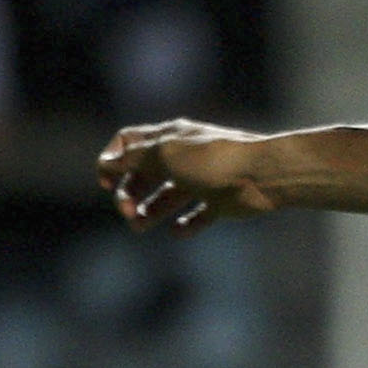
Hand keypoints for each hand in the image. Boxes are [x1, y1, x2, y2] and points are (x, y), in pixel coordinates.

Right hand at [98, 118, 280, 233]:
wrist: (261, 174)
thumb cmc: (212, 159)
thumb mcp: (164, 154)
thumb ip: (133, 159)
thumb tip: (106, 163)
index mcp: (168, 137)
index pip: (129, 143)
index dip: (112, 160)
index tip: (105, 183)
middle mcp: (183, 156)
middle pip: (145, 174)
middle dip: (130, 193)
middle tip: (127, 212)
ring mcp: (203, 179)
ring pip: (168, 196)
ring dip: (150, 211)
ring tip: (140, 226)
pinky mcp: (221, 200)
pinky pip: (199, 214)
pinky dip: (186, 224)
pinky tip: (178, 230)